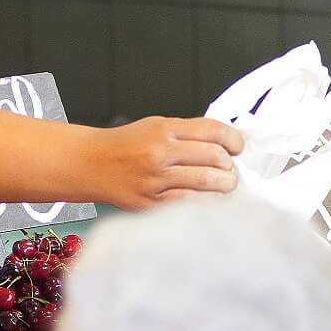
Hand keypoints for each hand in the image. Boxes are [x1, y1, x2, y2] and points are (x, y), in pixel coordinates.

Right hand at [85, 117, 244, 209]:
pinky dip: (207, 202)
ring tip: (224, 185)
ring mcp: (156, 179)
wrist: (93, 163)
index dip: (234, 139)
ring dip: (224, 185)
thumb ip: (189, 133)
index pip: (213, 131)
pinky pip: (189, 204)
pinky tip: (209, 200)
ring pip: (206, 182)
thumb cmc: (127, 145)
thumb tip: (226, 143)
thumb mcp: (157, 126)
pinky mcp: (151, 203)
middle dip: (230, 165)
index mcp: (165, 129)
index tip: (238, 147)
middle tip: (229, 169)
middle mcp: (161, 152)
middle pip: (215, 157)